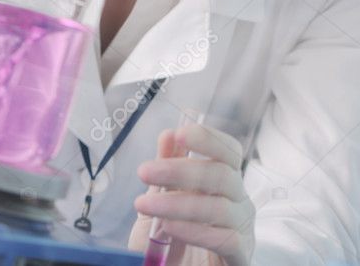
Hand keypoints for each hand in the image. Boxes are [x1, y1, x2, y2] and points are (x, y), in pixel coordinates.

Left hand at [128, 124, 255, 265]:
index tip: (179, 134)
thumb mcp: (162, 199)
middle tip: (144, 172)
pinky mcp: (241, 257)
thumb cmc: (174, 236)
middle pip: (222, 175)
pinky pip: (225, 239)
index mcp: (223, 183)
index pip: (229, 152)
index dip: (208, 139)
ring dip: (177, 203)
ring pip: (220, 207)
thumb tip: (168, 135)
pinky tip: (169, 227)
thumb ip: (167, 169)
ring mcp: (243, 230)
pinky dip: (195, 231)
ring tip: (144, 205)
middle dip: (180, 170)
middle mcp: (239, 202)